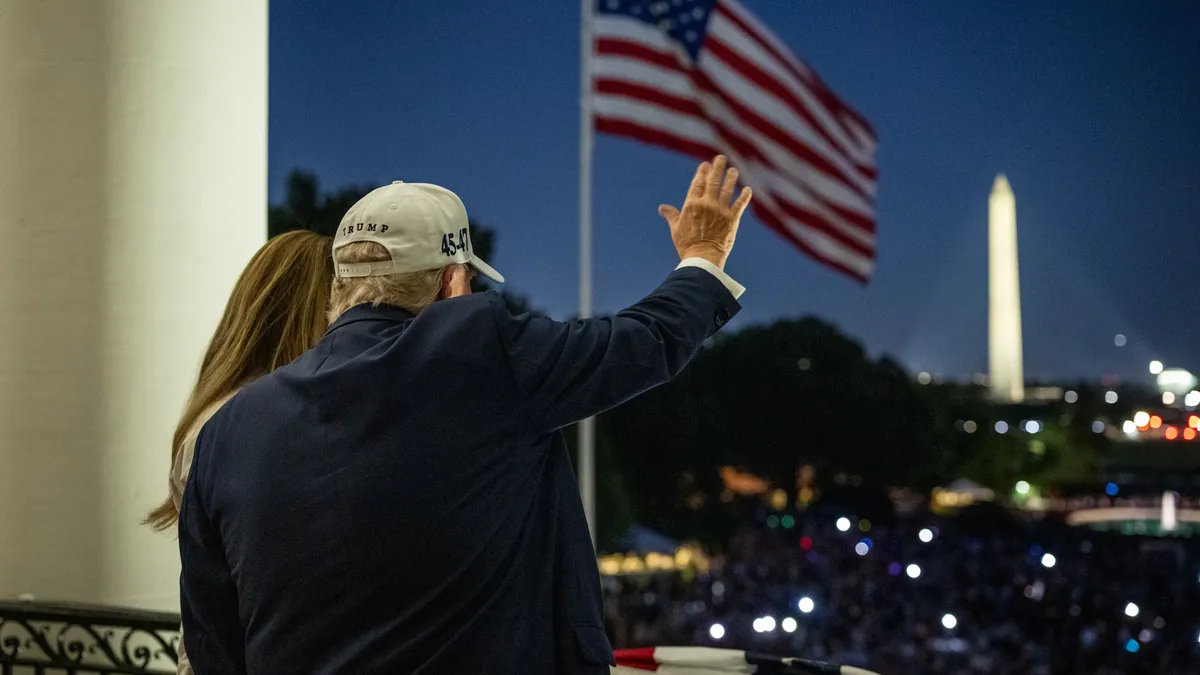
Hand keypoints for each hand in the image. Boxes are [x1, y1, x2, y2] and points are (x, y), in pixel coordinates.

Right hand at [657, 155, 751, 269]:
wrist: (703, 258)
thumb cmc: (686, 245)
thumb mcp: (675, 229)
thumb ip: (671, 215)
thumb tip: (662, 208)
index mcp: (692, 205)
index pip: (697, 183)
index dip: (702, 172)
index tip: (706, 164)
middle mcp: (707, 204)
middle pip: (713, 181)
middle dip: (717, 168)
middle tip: (721, 158)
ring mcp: (720, 211)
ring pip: (728, 189)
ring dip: (731, 178)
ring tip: (734, 170)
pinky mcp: (732, 219)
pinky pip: (740, 204)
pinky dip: (744, 196)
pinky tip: (747, 189)